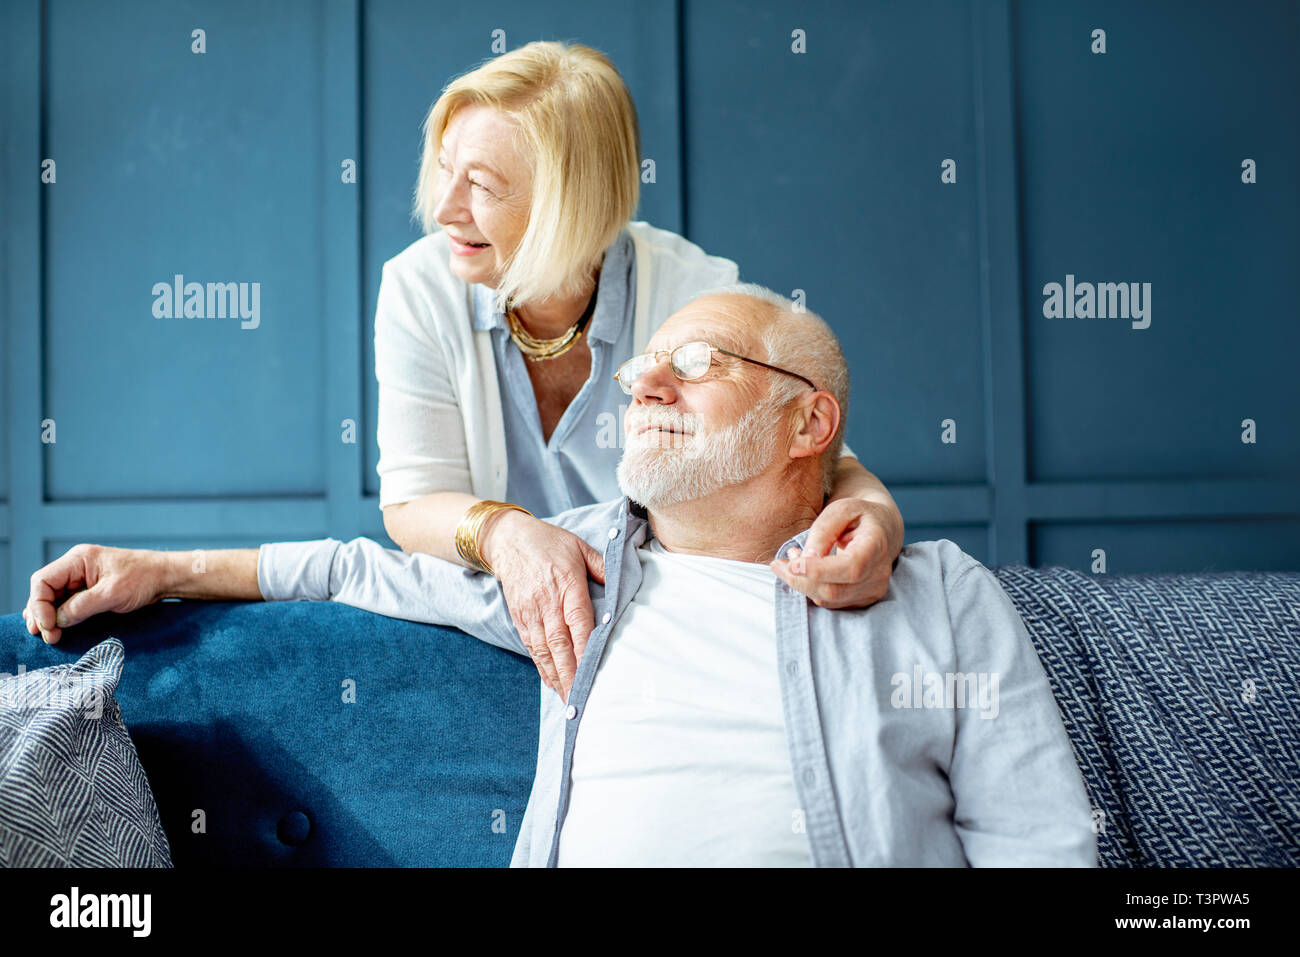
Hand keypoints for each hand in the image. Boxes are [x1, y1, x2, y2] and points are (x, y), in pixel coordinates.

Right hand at [23, 544, 166, 644]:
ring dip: (47, 616)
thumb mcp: (112, 594)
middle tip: (45, 636)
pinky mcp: (88, 590)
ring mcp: (81, 579)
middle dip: (40, 613)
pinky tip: (54, 628)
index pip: (42, 581)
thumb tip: (56, 621)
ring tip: (47, 635)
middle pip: (44, 590)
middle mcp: (75, 567)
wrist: (165, 577)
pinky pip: (66, 602)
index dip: (39, 605)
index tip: (48, 626)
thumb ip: (82, 607)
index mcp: (78, 560)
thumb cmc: (143, 578)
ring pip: (52, 598)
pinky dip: (59, 615)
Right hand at [479, 510, 606, 702]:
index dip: (584, 647)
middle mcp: (547, 602)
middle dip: (570, 672)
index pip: (578, 621)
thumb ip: (602, 566)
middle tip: (581, 697)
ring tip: (568, 698)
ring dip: (556, 676)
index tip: (592, 670)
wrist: (508, 540)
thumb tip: (622, 583)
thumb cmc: (549, 543)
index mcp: (567, 584)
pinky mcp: (520, 618)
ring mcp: (531, 612)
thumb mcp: (579, 547)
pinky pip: (532, 647)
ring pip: (544, 650)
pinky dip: (542, 667)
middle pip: (559, 643)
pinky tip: (552, 682)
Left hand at [770, 498, 894, 608]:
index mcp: (876, 545)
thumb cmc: (857, 516)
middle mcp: (879, 573)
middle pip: (835, 589)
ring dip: (802, 584)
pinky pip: (830, 602)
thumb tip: (805, 561)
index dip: (819, 570)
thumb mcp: (840, 510)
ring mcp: (873, 590)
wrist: (881, 530)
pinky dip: (810, 589)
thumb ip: (823, 531)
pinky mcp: (862, 600)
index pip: (851, 567)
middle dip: (800, 580)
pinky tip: (803, 571)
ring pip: (829, 599)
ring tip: (791, 561)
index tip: (793, 563)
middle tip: (777, 564)